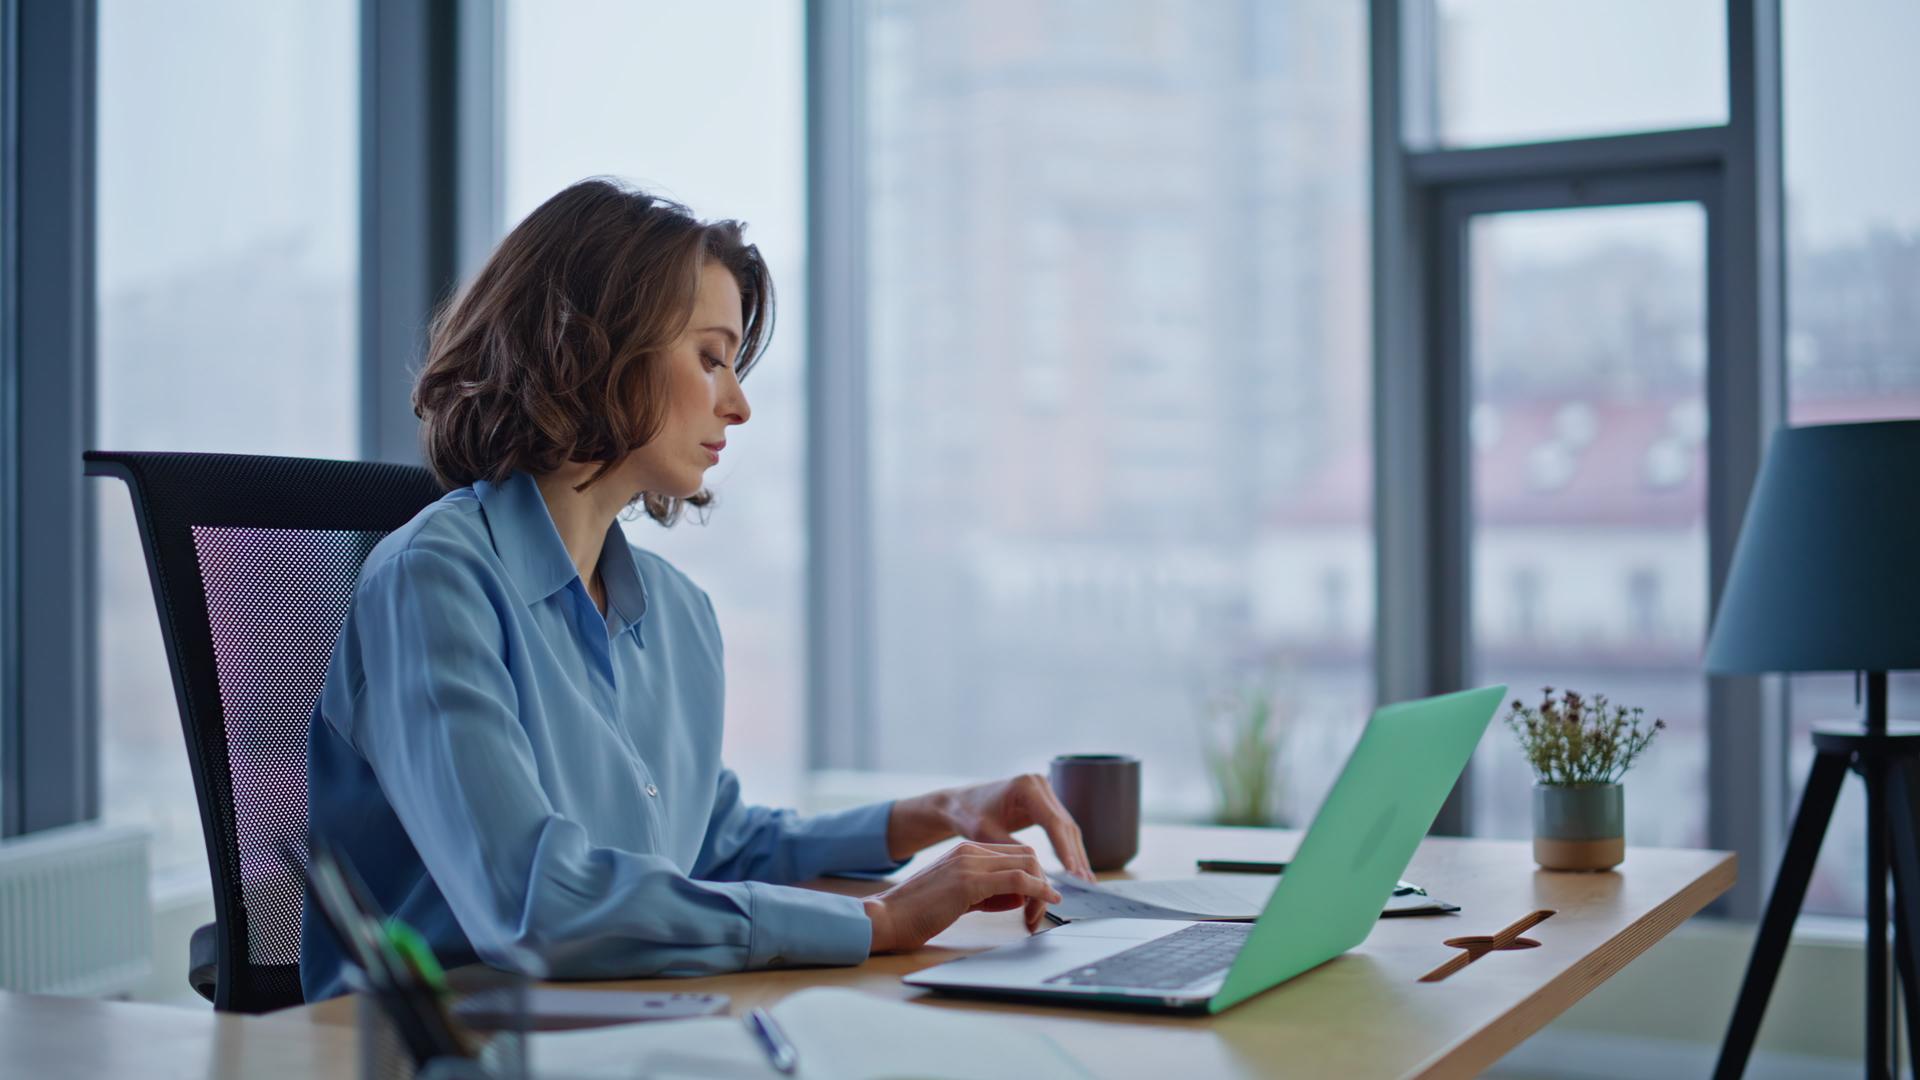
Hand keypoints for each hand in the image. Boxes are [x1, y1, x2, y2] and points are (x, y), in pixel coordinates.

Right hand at [863, 841, 1061, 952]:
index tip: (1039, 899)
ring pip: (1027, 864)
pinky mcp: (968, 881)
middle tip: (1041, 910)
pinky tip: (1046, 901)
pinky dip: (1038, 890)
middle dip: (1042, 882)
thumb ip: (987, 894)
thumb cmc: (918, 913)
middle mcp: (969, 851)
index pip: (1015, 854)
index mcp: (966, 851)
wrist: (887, 917)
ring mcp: (968, 863)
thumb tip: (1018, 898)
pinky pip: (1017, 880)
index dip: (1034, 875)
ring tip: (1037, 916)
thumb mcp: (959, 898)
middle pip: (1026, 855)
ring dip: (1042, 890)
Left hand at [949, 774, 1094, 880]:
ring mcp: (1045, 792)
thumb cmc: (967, 815)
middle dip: (1075, 855)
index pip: (1052, 821)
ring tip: (1085, 882)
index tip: (1071, 872)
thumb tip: (1034, 872)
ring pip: (1068, 828)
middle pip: (1065, 825)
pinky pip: (1061, 829)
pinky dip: (1068, 850)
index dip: (1063, 849)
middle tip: (1084, 883)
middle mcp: (1039, 784)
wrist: (959, 802)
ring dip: (1077, 855)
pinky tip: (1076, 870)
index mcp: (1025, 787)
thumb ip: (1010, 849)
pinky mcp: (1045, 803)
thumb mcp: (984, 834)